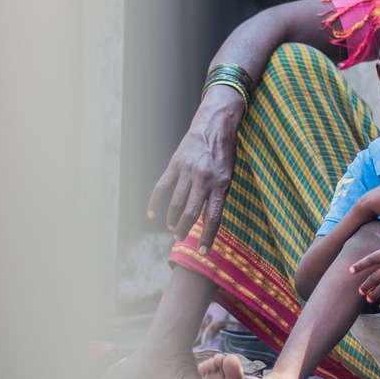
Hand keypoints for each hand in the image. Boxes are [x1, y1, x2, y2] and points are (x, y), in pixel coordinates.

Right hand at [147, 88, 244, 252]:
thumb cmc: (224, 155)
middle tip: (180, 240)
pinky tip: (152, 214)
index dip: (208, 236)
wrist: (215, 126)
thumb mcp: (227, 177)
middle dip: (185, 230)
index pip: (213, 217)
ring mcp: (188, 171)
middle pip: (191, 212)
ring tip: (172, 229)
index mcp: (220, 184)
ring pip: (176, 202)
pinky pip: (162, 186)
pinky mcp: (175, 164)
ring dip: (172, 220)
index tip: (203, 252)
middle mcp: (204, 179)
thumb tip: (206, 222)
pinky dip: (155, 202)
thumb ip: (217, 197)